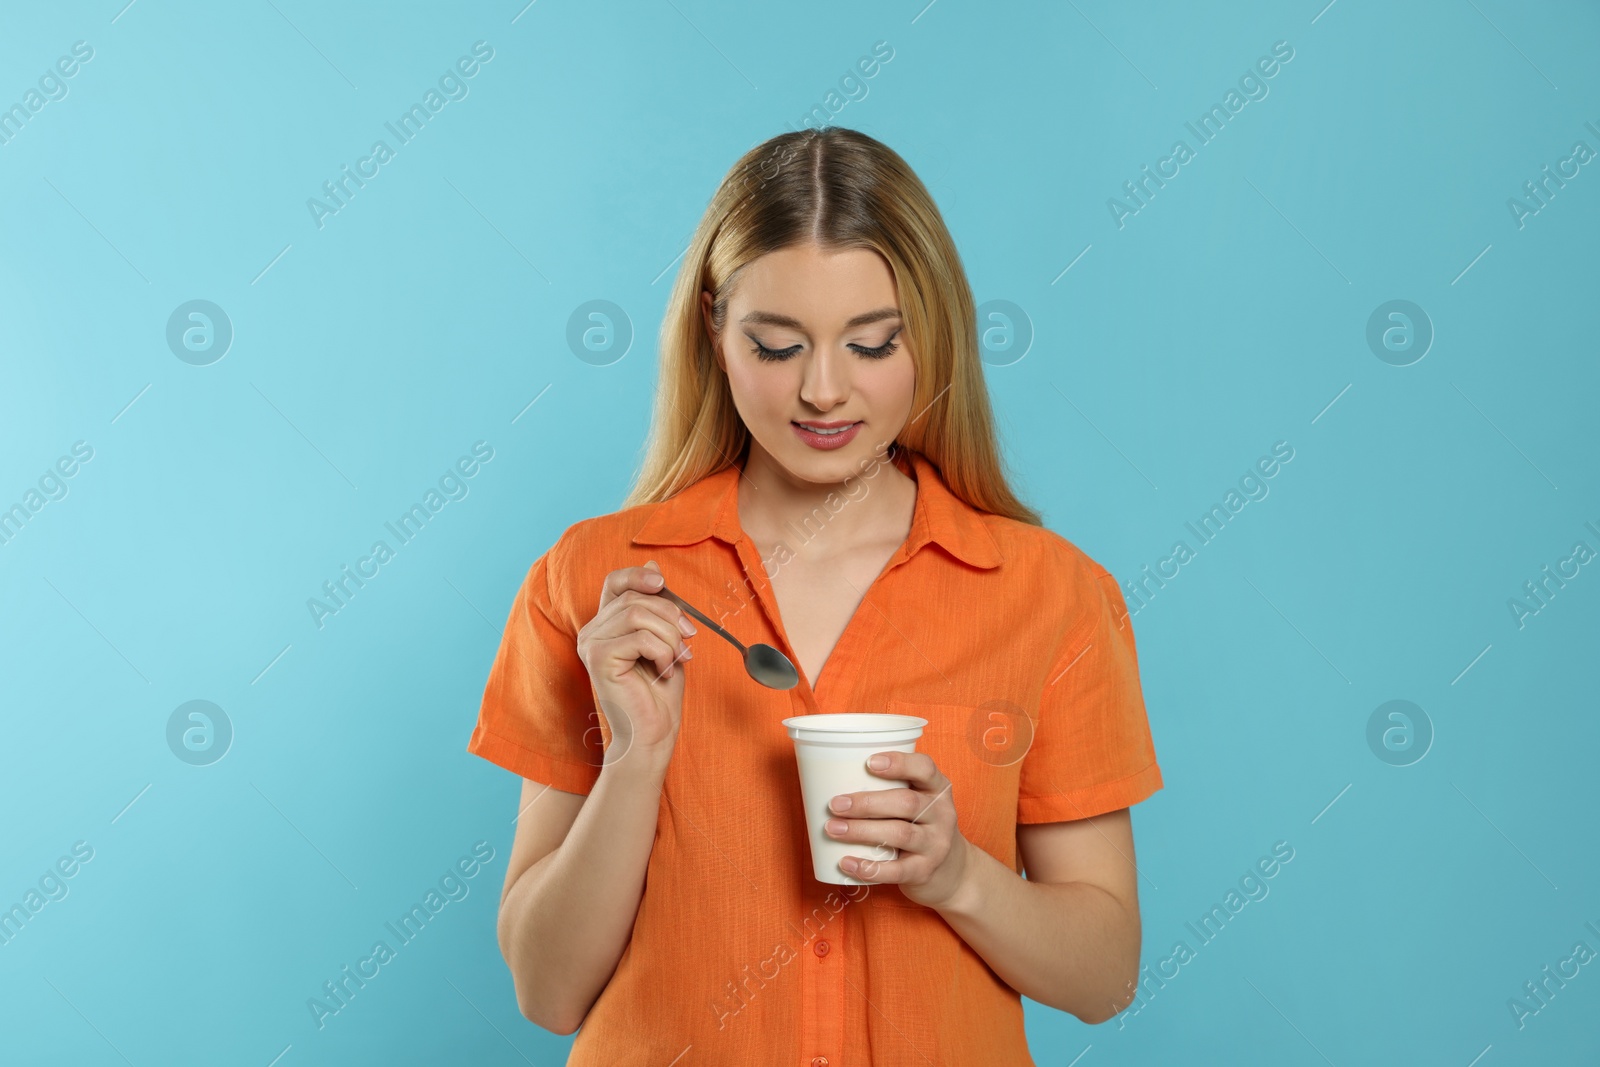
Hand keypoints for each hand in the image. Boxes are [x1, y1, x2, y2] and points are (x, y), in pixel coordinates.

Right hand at [575, 560, 695, 763]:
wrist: (652, 734)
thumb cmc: (658, 692)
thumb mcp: (665, 640)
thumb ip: (657, 607)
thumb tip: (653, 565)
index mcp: (606, 625)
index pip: (615, 582)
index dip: (638, 576)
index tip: (664, 584)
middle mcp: (592, 631)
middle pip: (636, 597)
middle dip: (671, 616)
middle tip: (689, 640)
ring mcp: (591, 644)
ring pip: (639, 613)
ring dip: (669, 636)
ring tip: (677, 659)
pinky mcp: (599, 658)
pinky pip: (640, 637)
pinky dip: (663, 652)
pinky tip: (665, 670)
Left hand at [824, 750, 972, 909]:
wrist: (953, 871)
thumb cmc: (921, 826)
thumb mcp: (919, 802)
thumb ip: (891, 789)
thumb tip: (831, 779)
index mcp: (937, 789)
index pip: (924, 769)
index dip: (899, 763)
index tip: (869, 762)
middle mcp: (941, 814)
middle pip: (905, 803)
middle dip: (867, 803)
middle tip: (835, 804)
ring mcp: (936, 844)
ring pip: (899, 834)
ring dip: (861, 831)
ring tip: (833, 829)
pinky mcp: (925, 871)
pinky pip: (896, 870)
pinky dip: (869, 867)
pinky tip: (846, 862)